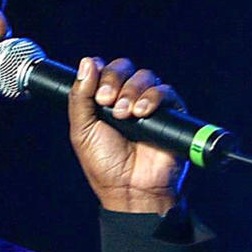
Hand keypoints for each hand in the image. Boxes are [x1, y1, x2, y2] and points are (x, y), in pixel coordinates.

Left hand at [68, 57, 186, 213]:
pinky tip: (141, 112)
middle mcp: (128, 98)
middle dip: (114, 80)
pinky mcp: (171, 114)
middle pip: (125, 68)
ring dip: (132, 91)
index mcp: (105, 100)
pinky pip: (166, 91)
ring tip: (124, 115)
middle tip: (106, 102)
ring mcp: (150, 104)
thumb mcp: (82, 129)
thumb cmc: (104, 164)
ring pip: (145, 76)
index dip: (100, 73)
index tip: (96, 92)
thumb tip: (86, 62)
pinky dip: (153, 97)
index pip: (105, 70)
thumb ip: (80, 97)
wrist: (128, 189)